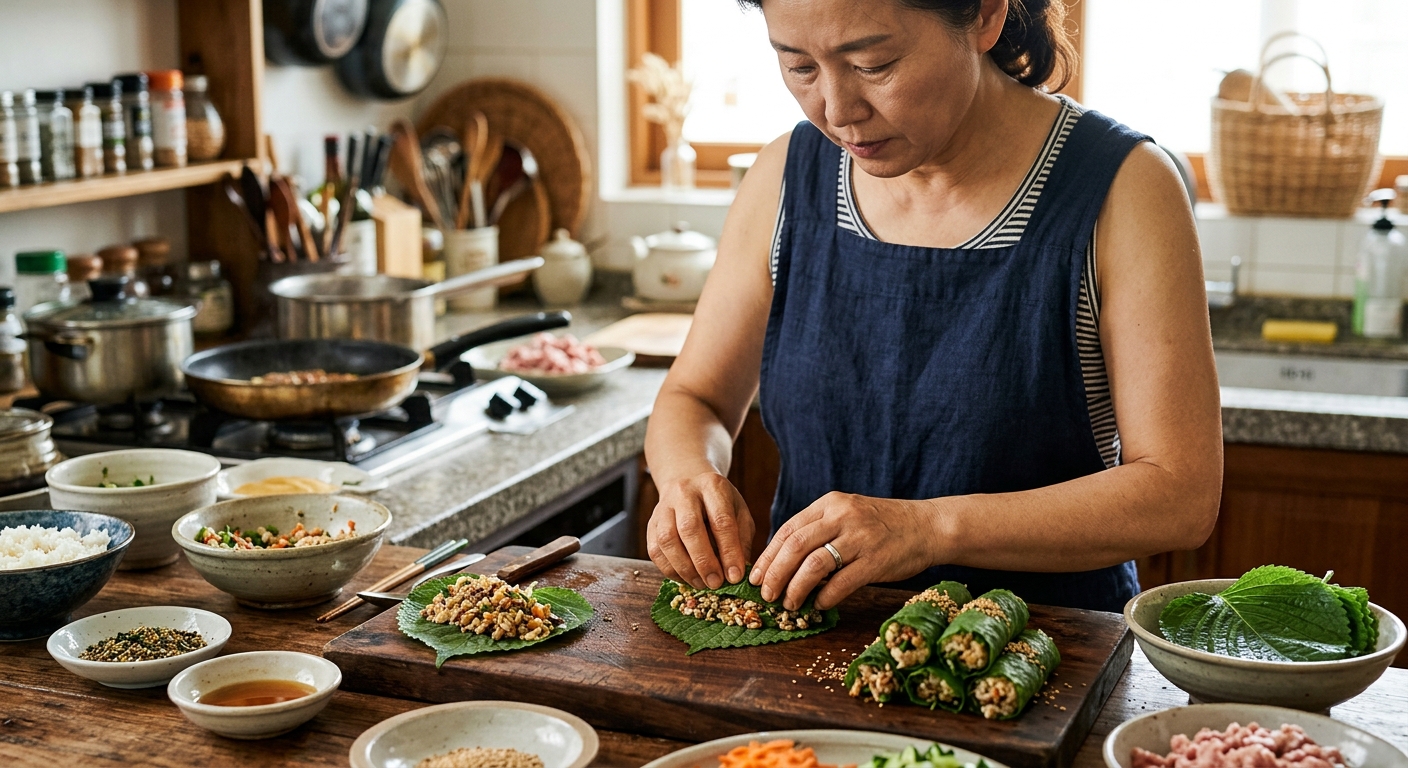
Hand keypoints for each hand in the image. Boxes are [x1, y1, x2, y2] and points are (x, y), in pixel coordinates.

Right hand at [646, 471, 755, 589]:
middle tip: (716, 583)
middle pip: (689, 528)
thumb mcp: (739, 513)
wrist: (687, 482)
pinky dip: (670, 570)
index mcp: (712, 486)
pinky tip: (686, 578)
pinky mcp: (651, 524)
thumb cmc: (719, 503)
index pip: (721, 520)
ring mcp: (663, 507)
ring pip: (667, 540)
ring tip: (701, 584)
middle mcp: (684, 493)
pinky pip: (655, 550)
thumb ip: (742, 540)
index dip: (729, 551)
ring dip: (685, 568)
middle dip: (703, 561)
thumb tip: (739, 574)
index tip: (735, 576)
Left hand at [750, 492, 942, 610]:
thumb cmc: (883, 525)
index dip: (768, 556)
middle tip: (766, 595)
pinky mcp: (877, 560)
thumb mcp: (848, 515)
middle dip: (775, 574)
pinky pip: (843, 582)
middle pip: (795, 546)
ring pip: (814, 565)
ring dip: (796, 588)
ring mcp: (860, 538)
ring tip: (789, 604)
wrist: (928, 526)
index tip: (755, 577)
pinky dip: (826, 597)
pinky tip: (819, 605)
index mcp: (830, 505)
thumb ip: (819, 531)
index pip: (788, 529)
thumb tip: (783, 563)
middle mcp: (842, 517)